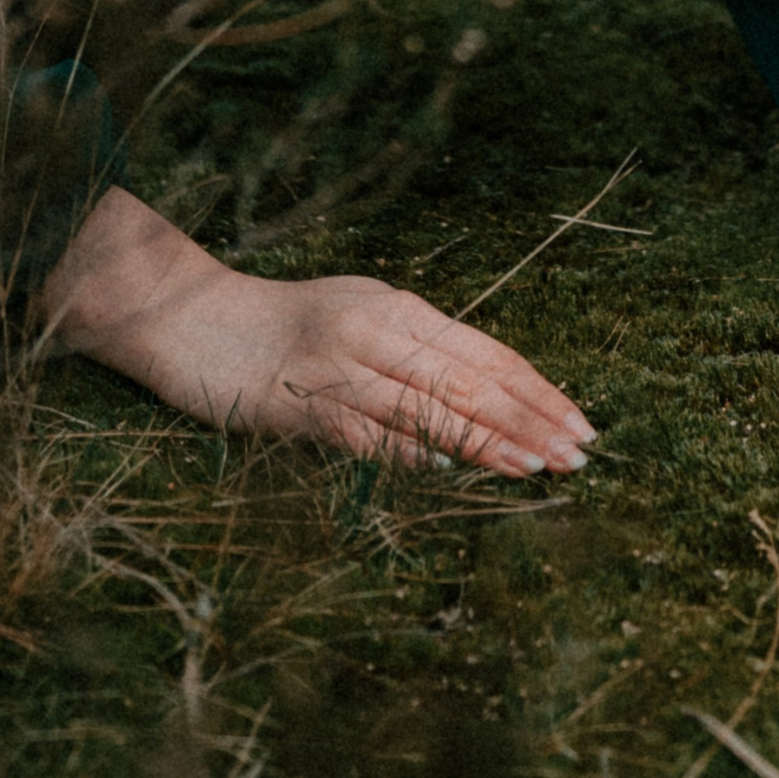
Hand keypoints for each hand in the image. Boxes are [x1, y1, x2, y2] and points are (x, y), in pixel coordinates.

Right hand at [35, 185, 595, 475]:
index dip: (537, 387)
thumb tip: (486, 392)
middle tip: (581, 451)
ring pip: (432, 408)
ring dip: (490, 441)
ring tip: (541, 466)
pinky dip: (419, 452)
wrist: (196, 323)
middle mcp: (378, 331)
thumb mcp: (361, 317)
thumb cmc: (286, 324)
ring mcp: (343, 370)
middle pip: (470, 379)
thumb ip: (416, 348)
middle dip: (532, 418)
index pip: (485, 351)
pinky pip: (374, 435)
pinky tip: (457, 470)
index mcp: (398, 307)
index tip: (581, 419)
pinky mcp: (307, 407)